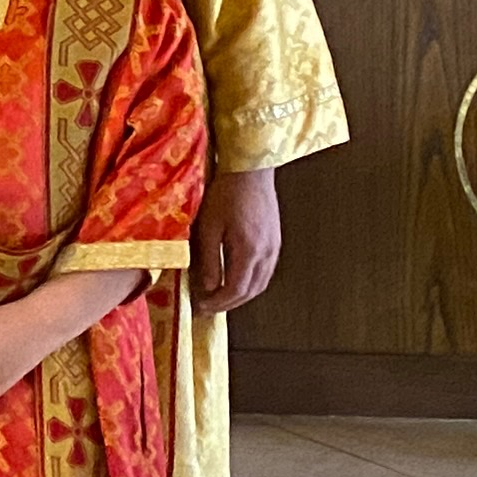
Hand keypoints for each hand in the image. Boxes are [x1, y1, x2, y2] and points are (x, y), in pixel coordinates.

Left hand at [193, 165, 282, 313]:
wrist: (249, 169)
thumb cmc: (225, 193)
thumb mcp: (209, 227)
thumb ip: (209, 260)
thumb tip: (208, 287)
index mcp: (249, 251)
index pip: (236, 290)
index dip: (218, 303)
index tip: (201, 307)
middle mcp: (267, 253)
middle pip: (251, 291)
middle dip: (229, 303)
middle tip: (208, 307)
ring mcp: (274, 246)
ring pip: (261, 282)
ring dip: (241, 294)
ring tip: (220, 296)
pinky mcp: (275, 239)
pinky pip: (265, 270)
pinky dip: (251, 281)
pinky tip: (237, 278)